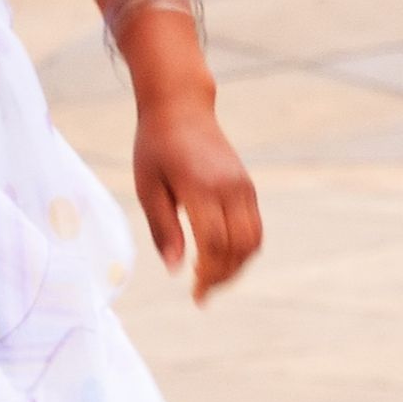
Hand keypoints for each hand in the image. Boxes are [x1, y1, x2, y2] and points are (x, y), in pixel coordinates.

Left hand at [134, 84, 258, 302]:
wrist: (180, 108)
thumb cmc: (156, 147)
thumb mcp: (148, 187)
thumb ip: (163, 228)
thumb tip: (176, 269)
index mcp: (200, 187)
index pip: (214, 243)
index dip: (208, 274)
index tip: (195, 293)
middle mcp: (229, 188)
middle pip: (239, 247)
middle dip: (223, 276)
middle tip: (201, 292)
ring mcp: (243, 187)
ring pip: (253, 240)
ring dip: (237, 266)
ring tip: (212, 278)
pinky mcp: (247, 187)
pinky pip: (255, 227)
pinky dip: (243, 249)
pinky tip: (221, 258)